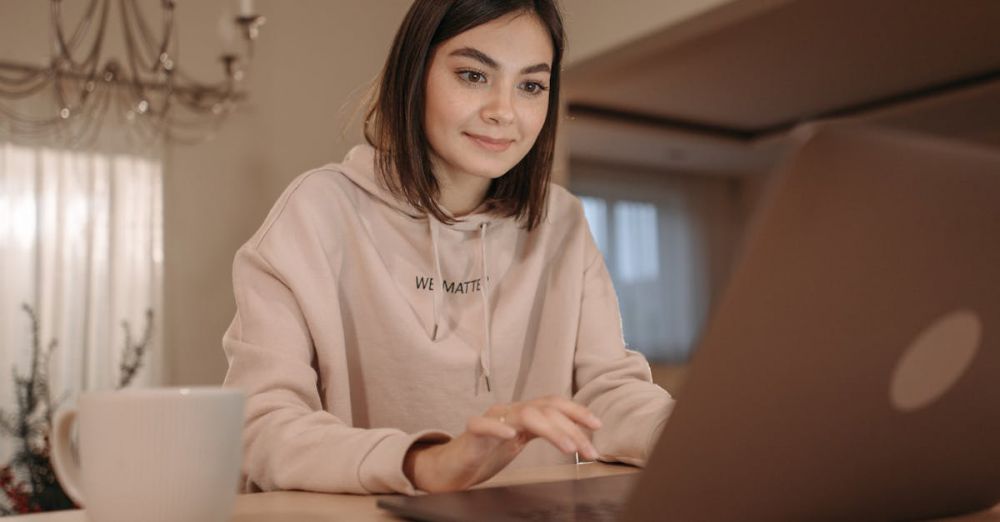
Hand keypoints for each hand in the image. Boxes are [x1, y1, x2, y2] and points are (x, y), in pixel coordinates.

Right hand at [403, 396, 602, 492]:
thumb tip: (579, 438)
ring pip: (524, 414)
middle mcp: (509, 412)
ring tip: (568, 447)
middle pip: (545, 409)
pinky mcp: (471, 433)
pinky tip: (511, 436)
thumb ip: (543, 434)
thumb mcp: (520, 443)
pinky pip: (483, 425)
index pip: (554, 404)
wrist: (448, 467)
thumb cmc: (485, 455)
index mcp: (522, 414)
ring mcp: (490, 420)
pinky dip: (498, 428)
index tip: (598, 425)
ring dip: (550, 429)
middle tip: (589, 451)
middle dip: (572, 427)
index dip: (576, 411)